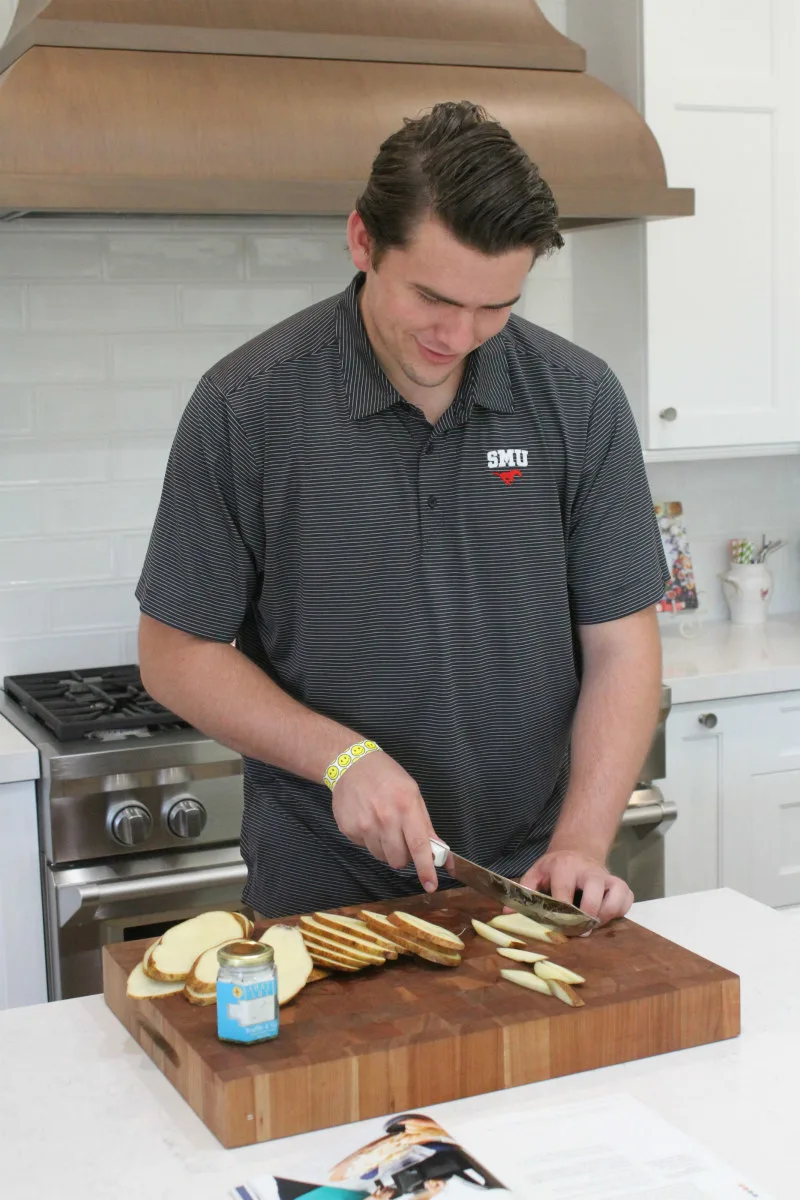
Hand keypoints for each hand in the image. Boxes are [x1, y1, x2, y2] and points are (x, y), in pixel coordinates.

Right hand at [330, 750, 439, 892]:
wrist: (351, 765)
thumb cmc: (387, 777)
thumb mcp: (413, 794)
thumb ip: (426, 826)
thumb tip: (441, 854)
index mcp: (406, 807)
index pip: (419, 845)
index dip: (426, 868)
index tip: (431, 885)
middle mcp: (385, 818)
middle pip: (398, 859)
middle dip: (403, 855)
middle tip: (401, 838)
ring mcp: (364, 825)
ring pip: (381, 856)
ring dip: (385, 847)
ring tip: (382, 824)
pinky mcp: (348, 830)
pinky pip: (364, 847)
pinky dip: (369, 839)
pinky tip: (367, 819)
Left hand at [516, 849, 632, 925]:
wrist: (577, 851)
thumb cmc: (554, 868)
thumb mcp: (536, 873)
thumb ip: (524, 892)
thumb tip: (507, 912)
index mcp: (564, 868)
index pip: (564, 893)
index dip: (562, 915)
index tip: (557, 928)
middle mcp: (588, 871)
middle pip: (594, 894)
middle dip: (586, 917)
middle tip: (578, 932)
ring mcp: (607, 877)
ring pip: (616, 896)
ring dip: (606, 915)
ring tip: (593, 925)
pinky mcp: (620, 884)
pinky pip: (627, 899)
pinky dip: (620, 911)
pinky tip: (606, 916)